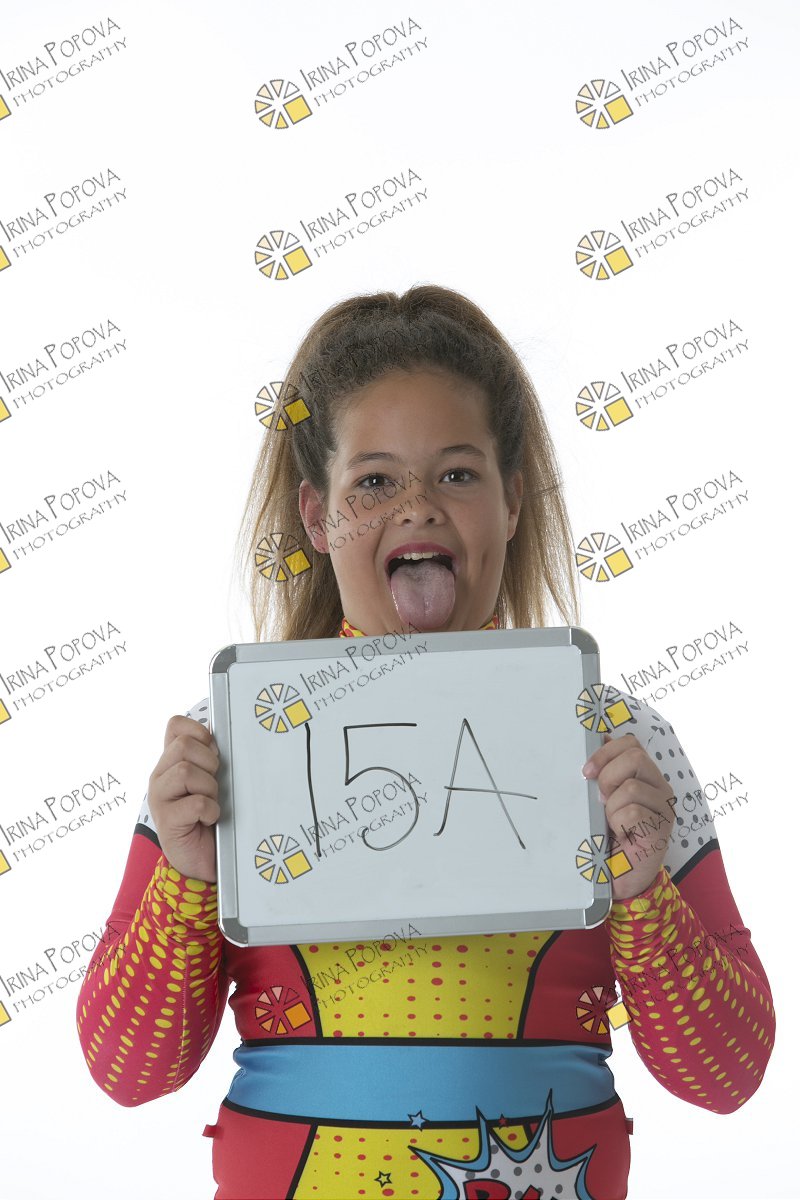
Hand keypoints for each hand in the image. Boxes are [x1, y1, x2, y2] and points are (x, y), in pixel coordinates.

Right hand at [147, 715, 219, 882]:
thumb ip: (211, 758)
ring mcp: (160, 799)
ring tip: (210, 803)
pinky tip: (208, 820)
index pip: (175, 725)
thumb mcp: (211, 780)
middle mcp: (161, 776)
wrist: (204, 859)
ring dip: (209, 788)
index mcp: (171, 762)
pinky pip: (196, 803)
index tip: (213, 751)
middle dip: (208, 762)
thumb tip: (225, 734)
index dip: (198, 731)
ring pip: (186, 771)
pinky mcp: (167, 822)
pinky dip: (210, 811)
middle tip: (213, 784)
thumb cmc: (210, 815)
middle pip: (184, 745)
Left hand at [583, 732, 675, 899]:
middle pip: (635, 757)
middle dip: (608, 776)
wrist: (616, 877)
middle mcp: (660, 790)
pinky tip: (622, 836)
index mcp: (646, 777)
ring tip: (613, 824)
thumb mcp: (603, 799)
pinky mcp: (661, 831)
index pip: (631, 744)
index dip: (605, 752)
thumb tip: (598, 737)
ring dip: (611, 807)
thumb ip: (605, 772)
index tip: (587, 771)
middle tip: (601, 799)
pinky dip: (618, 824)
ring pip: (630, 787)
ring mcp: (664, 810)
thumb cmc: (609, 836)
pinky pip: (632, 813)